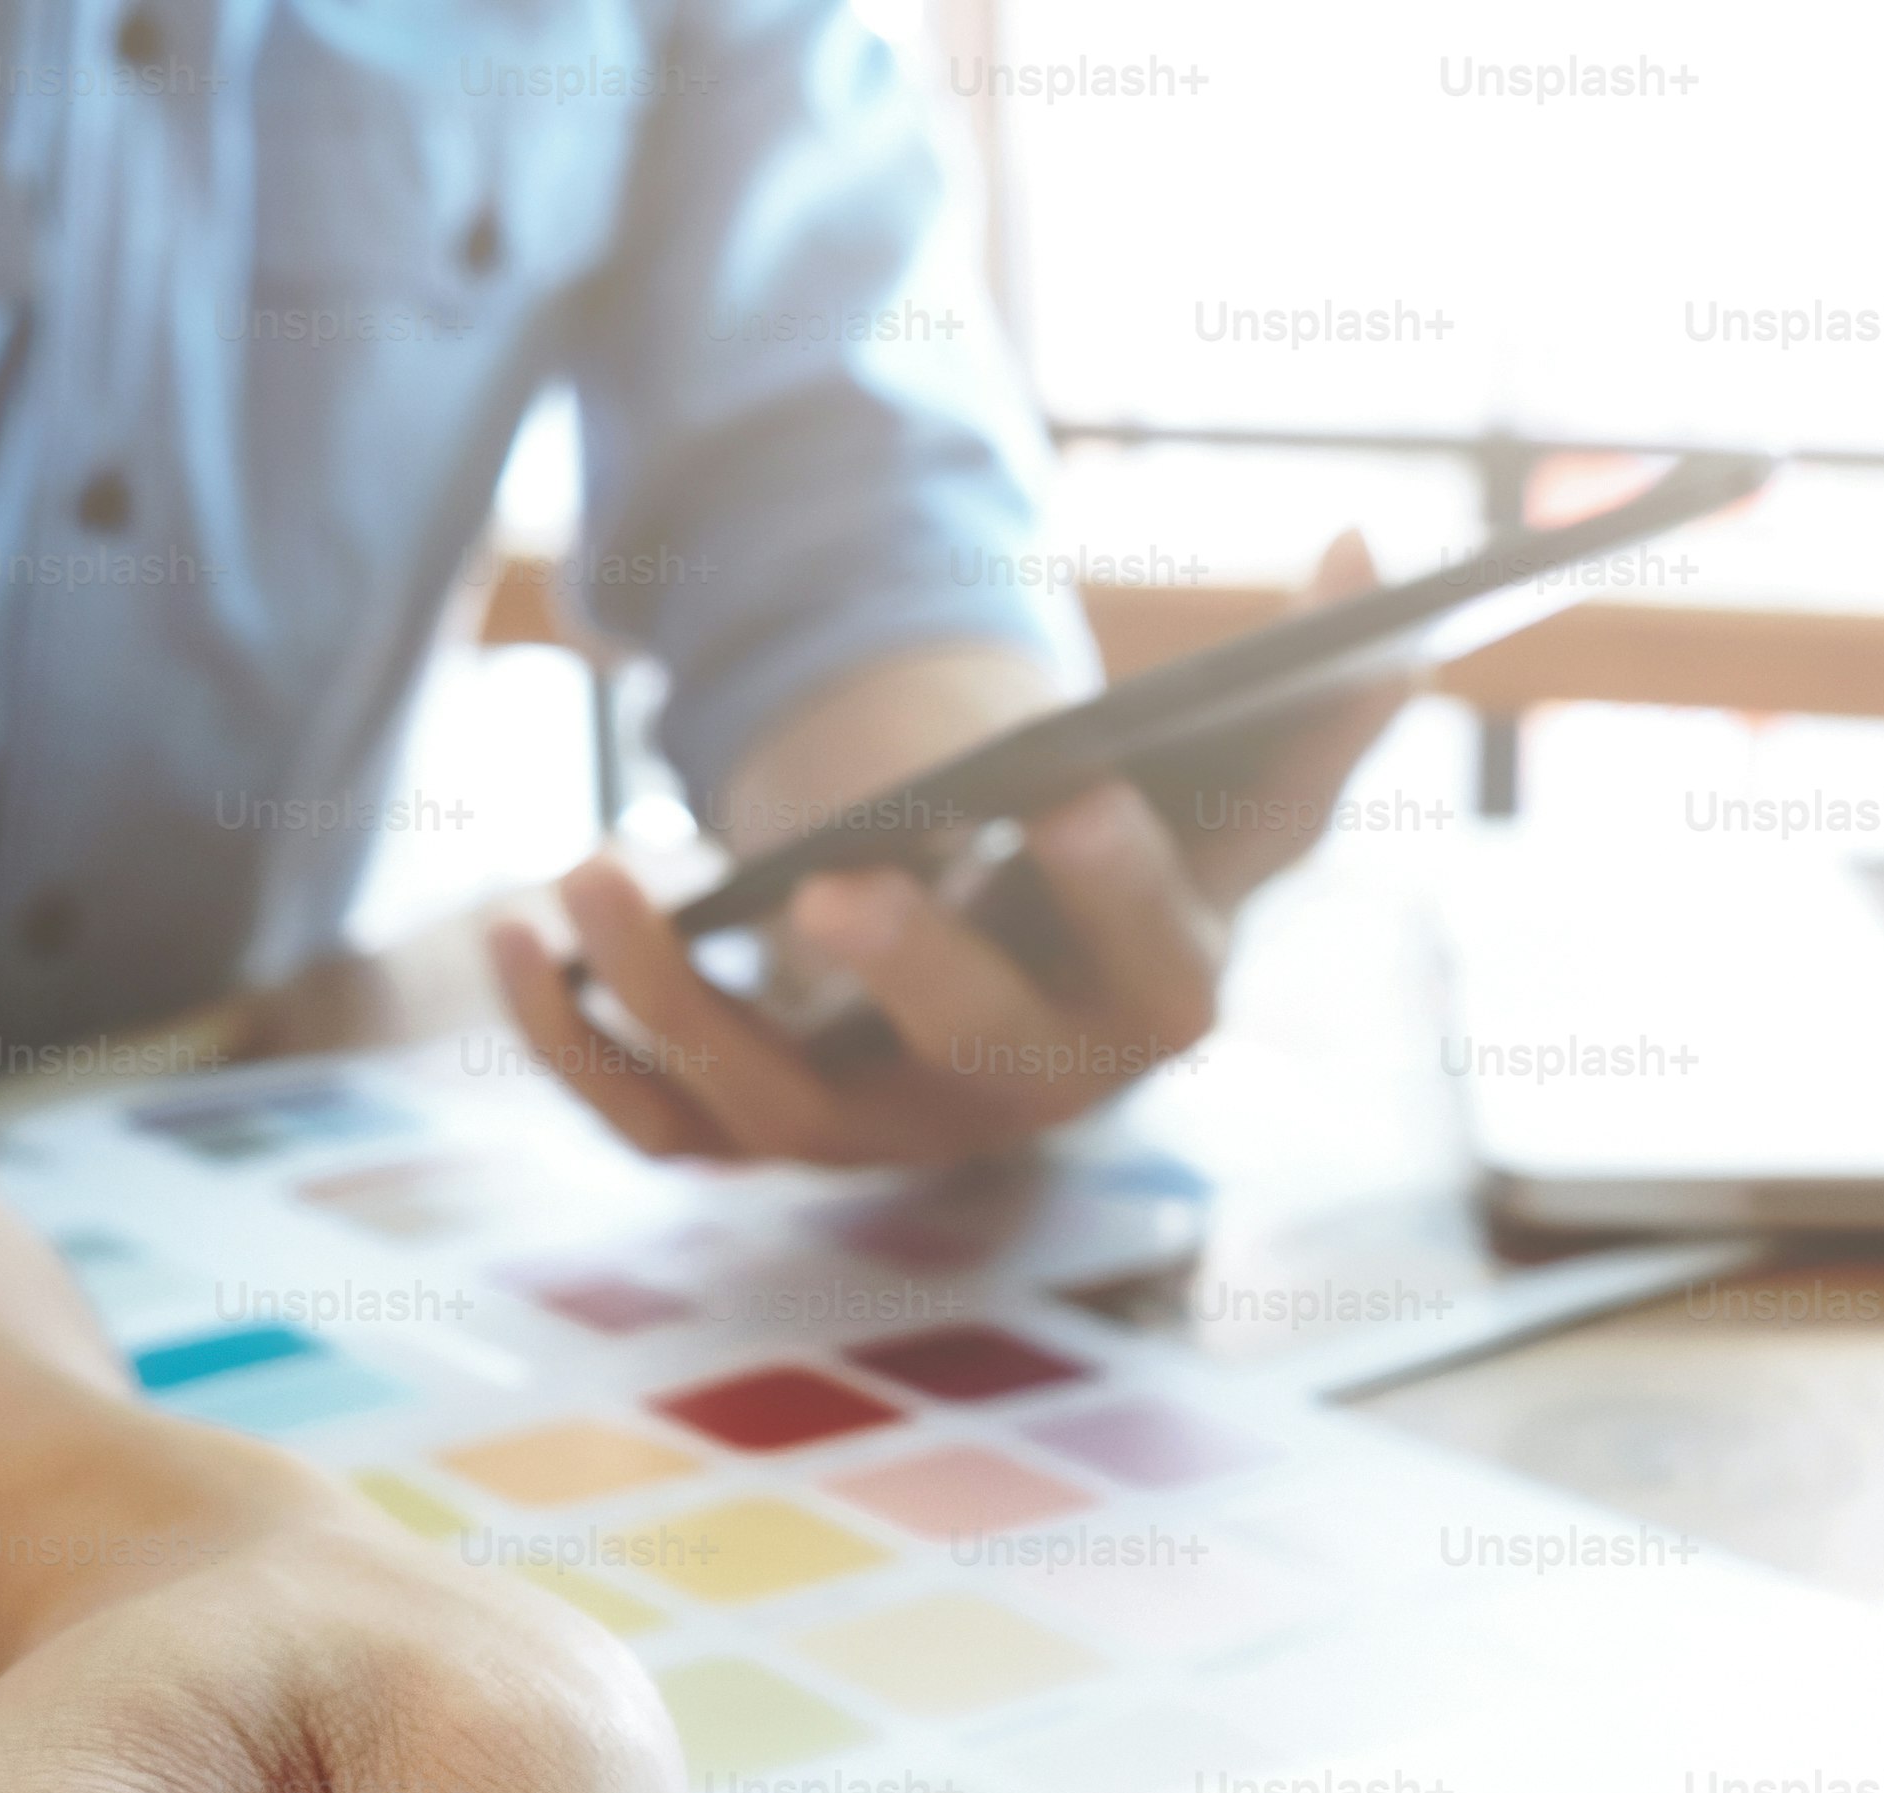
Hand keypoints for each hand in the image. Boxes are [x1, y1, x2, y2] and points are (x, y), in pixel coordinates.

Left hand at [495, 532, 1402, 1165]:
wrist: (1012, 968)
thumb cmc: (1139, 867)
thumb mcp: (1239, 795)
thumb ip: (1322, 702)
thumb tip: (1368, 565)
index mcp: (1149, 1010)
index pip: (1159, 971)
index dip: (1120, 890)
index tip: (1073, 780)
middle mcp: (1016, 1099)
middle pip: (966, 1059)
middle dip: (908, 972)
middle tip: (838, 880)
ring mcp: (880, 1132)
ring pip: (770, 1109)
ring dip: (672, 1000)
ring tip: (587, 868)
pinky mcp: (760, 1136)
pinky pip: (650, 1124)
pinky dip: (574, 1042)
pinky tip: (515, 935)